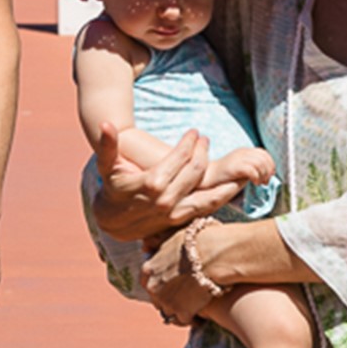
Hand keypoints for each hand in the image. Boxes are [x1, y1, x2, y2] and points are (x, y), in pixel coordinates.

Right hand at [94, 131, 249, 244]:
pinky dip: (221, 198)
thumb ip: (108, 146)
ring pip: (208, 195)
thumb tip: (106, 125)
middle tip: (205, 140)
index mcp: (151, 183)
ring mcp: (175, 212)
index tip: (194, 132)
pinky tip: (233, 188)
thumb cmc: (112, 189)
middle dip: (203, 153)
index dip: (188, 143)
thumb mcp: (107, 166)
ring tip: (240, 169)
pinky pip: (206, 208)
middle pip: (195, 171)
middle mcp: (166, 199)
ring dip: (225, 181)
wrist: (112, 222)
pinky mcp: (180, 220)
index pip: (179, 158)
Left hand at [137, 224, 213, 323]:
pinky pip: (183, 320)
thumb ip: (160, 250)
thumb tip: (146, 246)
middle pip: (156, 300)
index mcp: (149, 269)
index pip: (146, 283)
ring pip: (169, 312)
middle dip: (168, 299)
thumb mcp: (172, 240)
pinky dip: (191, 318)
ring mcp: (166, 301)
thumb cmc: (198, 242)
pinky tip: (200, 316)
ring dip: (179, 309)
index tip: (168, 286)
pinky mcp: (182, 312)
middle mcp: (153, 288)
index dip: (159, 285)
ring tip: (193, 307)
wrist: (215, 254)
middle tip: (184, 296)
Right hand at [216, 146, 277, 189]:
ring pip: (260, 163)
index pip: (264, 153)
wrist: (207, 177)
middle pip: (264, 158)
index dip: (270, 164)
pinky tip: (254, 183)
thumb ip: (252, 167)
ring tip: (259, 183)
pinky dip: (256, 177)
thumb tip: (267, 175)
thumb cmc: (224, 176)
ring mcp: (238, 159)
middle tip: (265, 181)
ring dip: (263, 175)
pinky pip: (252, 170)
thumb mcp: (240, 167)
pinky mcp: (234, 167)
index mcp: (244, 151)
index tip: (269, 175)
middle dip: (268, 171)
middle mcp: (242, 152)